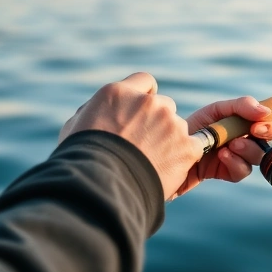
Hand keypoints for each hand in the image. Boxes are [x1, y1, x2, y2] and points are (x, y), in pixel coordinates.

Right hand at [59, 72, 202, 200]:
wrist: (100, 189)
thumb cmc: (81, 160)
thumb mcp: (76, 126)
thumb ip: (96, 110)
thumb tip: (104, 110)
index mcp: (119, 93)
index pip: (145, 82)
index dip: (144, 98)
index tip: (140, 114)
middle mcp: (148, 102)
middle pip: (164, 105)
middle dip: (157, 122)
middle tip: (144, 146)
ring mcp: (170, 123)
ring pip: (178, 127)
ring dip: (170, 140)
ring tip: (152, 164)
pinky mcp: (187, 146)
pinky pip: (195, 145)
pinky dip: (186, 156)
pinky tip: (174, 168)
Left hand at [177, 96, 271, 198]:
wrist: (165, 152)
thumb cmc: (189, 128)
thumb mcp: (214, 112)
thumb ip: (240, 106)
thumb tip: (266, 111)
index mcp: (243, 122)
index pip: (269, 120)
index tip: (261, 122)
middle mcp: (244, 138)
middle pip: (271, 138)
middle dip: (268, 133)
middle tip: (255, 131)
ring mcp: (237, 157)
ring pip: (258, 155)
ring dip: (248, 148)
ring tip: (230, 144)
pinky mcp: (227, 173)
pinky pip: (242, 171)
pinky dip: (235, 162)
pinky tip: (222, 156)